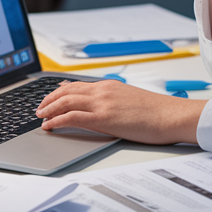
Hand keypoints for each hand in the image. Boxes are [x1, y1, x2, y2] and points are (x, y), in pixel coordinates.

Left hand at [36, 80, 205, 145]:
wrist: (171, 115)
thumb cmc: (157, 112)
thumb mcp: (131, 100)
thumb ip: (113, 100)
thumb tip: (100, 106)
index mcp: (110, 86)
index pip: (77, 85)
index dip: (59, 92)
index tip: (50, 97)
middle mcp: (103, 90)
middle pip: (66, 92)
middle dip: (49, 100)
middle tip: (39, 109)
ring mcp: (102, 103)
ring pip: (65, 102)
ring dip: (48, 109)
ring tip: (40, 117)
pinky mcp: (104, 117)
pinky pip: (72, 117)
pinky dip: (57, 120)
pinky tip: (49, 126)